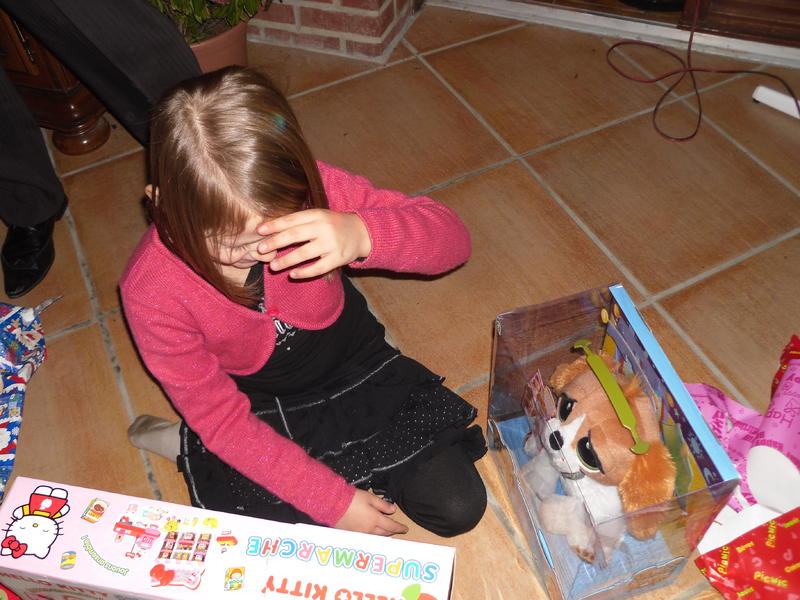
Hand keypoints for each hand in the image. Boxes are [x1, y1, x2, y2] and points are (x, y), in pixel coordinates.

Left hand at [256, 209, 370, 278]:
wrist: (361, 232)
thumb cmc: (333, 224)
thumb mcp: (319, 216)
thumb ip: (299, 221)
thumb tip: (270, 228)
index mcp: (317, 215)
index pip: (292, 219)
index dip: (275, 225)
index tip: (259, 231)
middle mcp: (324, 228)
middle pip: (296, 235)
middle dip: (276, 242)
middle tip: (260, 248)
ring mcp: (332, 244)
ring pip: (305, 254)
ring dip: (286, 260)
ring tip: (273, 266)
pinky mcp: (338, 258)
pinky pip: (318, 268)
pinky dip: (304, 272)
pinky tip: (293, 274)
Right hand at [333, 489, 408, 535]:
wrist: (333, 504)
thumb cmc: (351, 499)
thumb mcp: (370, 498)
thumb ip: (383, 505)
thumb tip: (393, 509)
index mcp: (375, 520)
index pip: (392, 526)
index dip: (400, 528)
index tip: (405, 528)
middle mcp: (369, 530)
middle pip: (384, 533)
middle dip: (392, 532)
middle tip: (396, 530)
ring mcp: (359, 534)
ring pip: (375, 537)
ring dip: (382, 535)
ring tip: (385, 533)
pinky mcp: (351, 535)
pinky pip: (365, 538)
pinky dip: (371, 536)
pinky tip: (370, 533)